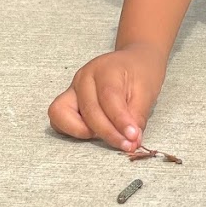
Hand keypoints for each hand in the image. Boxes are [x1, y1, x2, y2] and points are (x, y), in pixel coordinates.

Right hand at [47, 42, 166, 152]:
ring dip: (83, 132)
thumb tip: (131, 141)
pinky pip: (58, 119)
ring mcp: (72, 89)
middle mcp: (84, 77)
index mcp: (105, 69)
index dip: (120, 121)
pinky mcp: (67, 101)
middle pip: (89, 110)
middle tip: (127, 144)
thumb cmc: (140, 74)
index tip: (133, 137)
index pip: (109, 97)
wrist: (133, 62)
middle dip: (108, 133)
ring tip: (107, 136)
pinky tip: (93, 133)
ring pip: (62, 114)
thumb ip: (137, 117)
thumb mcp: (147, 92)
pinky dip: (72, 130)